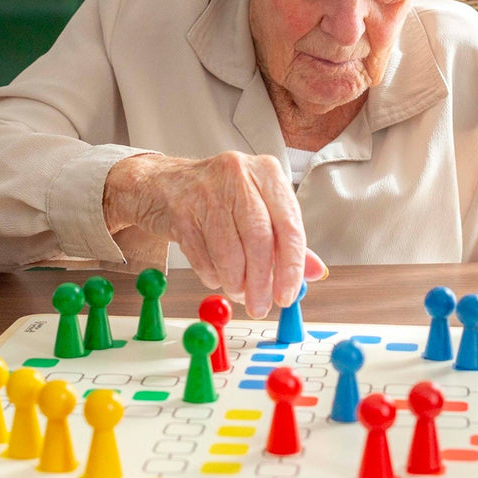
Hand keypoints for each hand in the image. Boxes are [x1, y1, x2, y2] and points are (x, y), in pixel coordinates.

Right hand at [105, 151, 326, 318]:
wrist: (161, 184)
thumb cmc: (217, 197)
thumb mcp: (257, 208)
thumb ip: (286, 239)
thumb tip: (315, 272)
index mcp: (266, 172)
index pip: (289, 225)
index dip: (291, 267)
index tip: (288, 294)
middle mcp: (238, 174)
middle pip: (259, 239)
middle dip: (261, 281)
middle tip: (261, 305)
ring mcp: (206, 190)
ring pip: (230, 251)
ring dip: (235, 282)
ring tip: (237, 290)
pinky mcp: (180, 210)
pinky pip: (202, 256)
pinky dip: (212, 275)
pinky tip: (216, 274)